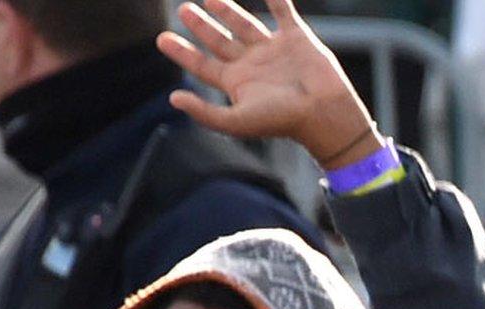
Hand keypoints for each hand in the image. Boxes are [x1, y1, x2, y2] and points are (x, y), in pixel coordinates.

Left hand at [156, 0, 383, 168]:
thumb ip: (204, 112)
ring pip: (244, 24)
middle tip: (183, 9)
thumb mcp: (236, 121)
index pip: (202, 64)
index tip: (161, 38)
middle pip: (219, 41)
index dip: (182, 52)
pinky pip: (282, 11)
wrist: (323, 111)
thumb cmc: (281, 121)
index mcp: (237, 83)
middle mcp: (252, 65)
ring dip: (227, 10)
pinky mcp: (296, 37)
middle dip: (201, 25)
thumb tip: (173, 98)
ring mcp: (273, 50)